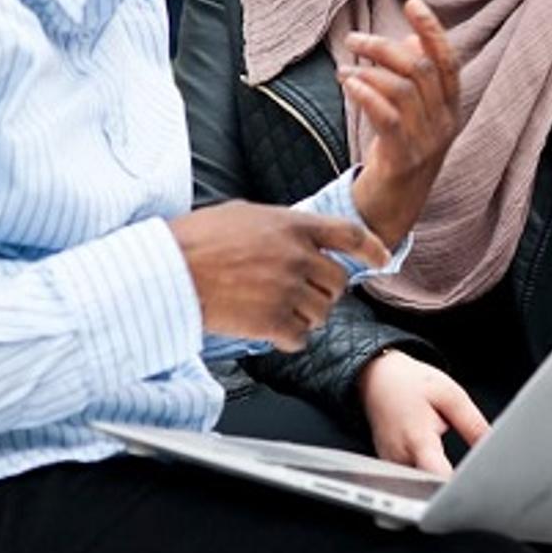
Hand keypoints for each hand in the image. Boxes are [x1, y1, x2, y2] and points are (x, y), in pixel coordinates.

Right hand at [168, 202, 387, 350]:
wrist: (169, 271)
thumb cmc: (197, 240)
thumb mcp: (244, 215)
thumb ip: (280, 226)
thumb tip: (299, 237)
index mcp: (293, 225)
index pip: (350, 235)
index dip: (372, 249)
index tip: (382, 260)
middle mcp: (297, 256)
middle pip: (337, 283)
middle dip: (323, 292)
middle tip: (299, 294)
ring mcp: (287, 289)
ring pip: (322, 313)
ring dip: (306, 316)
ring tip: (276, 309)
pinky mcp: (272, 321)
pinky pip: (301, 337)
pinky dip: (289, 338)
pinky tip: (270, 329)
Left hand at [343, 0, 460, 246]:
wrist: (392, 212)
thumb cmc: (399, 155)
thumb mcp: (413, 116)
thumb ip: (415, 80)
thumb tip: (409, 39)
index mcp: (450, 109)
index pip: (448, 61)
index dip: (433, 30)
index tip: (413, 3)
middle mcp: (444, 123)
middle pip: (421, 69)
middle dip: (385, 47)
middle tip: (353, 39)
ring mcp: (426, 143)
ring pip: (404, 89)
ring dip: (369, 70)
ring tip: (344, 69)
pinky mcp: (403, 160)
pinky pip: (388, 118)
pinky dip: (367, 94)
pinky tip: (349, 83)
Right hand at [356, 350, 489, 475]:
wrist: (377, 377)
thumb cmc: (410, 383)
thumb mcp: (450, 395)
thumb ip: (473, 424)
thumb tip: (493, 447)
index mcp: (418, 439)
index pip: (438, 478)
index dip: (457, 487)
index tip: (472, 487)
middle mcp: (400, 457)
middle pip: (430, 487)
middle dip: (451, 484)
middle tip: (468, 471)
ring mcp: (391, 464)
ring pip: (421, 485)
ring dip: (437, 478)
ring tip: (442, 453)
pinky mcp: (388, 466)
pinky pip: (411, 478)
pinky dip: (425, 472)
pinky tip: (431, 457)